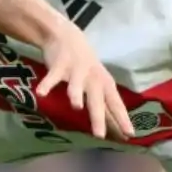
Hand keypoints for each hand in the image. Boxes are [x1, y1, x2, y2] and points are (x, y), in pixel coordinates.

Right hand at [38, 21, 133, 141]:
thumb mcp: (98, 83)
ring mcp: (77, 70)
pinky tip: (41, 94)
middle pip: (97, 99)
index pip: (116, 104)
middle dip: (98, 117)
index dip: (122, 119)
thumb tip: (119, 129)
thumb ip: (105, 105)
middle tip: (99, 135)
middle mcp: (93, 78)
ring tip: (76, 106)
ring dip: (76, 93)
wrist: (66, 36)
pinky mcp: (59, 64)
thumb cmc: (85, 67)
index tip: (130, 135)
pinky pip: (53, 76)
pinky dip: (47, 84)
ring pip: (77, 84)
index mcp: (105, 84)